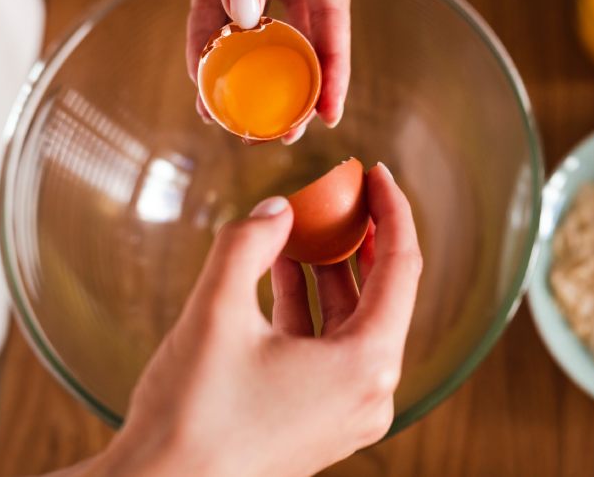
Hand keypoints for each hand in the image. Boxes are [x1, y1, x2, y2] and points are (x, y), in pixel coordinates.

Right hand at [89, 163, 420, 476]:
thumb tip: (277, 210)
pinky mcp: (320, 423)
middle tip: (339, 193)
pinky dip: (308, 310)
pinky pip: (328, 350)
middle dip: (359, 239)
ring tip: (301, 227)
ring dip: (327, 273)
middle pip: (381, 295)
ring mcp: (346, 414)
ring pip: (351, 323)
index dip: (391, 210)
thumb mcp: (216, 312)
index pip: (401, 267)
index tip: (375, 171)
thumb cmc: (192, 414)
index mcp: (365, 365)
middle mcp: (370, 394)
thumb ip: (249, 244)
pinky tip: (278, 274)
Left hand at [142, 0, 351, 142]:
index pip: (333, 15)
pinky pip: (210, 22)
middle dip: (292, 88)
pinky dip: (204, 52)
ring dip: (244, 79)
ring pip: (255, 38)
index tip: (330, 112)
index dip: (334, 68)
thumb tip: (246, 18)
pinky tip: (200, 84)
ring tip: (236, 120)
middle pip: (299, 37)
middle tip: (284, 131)